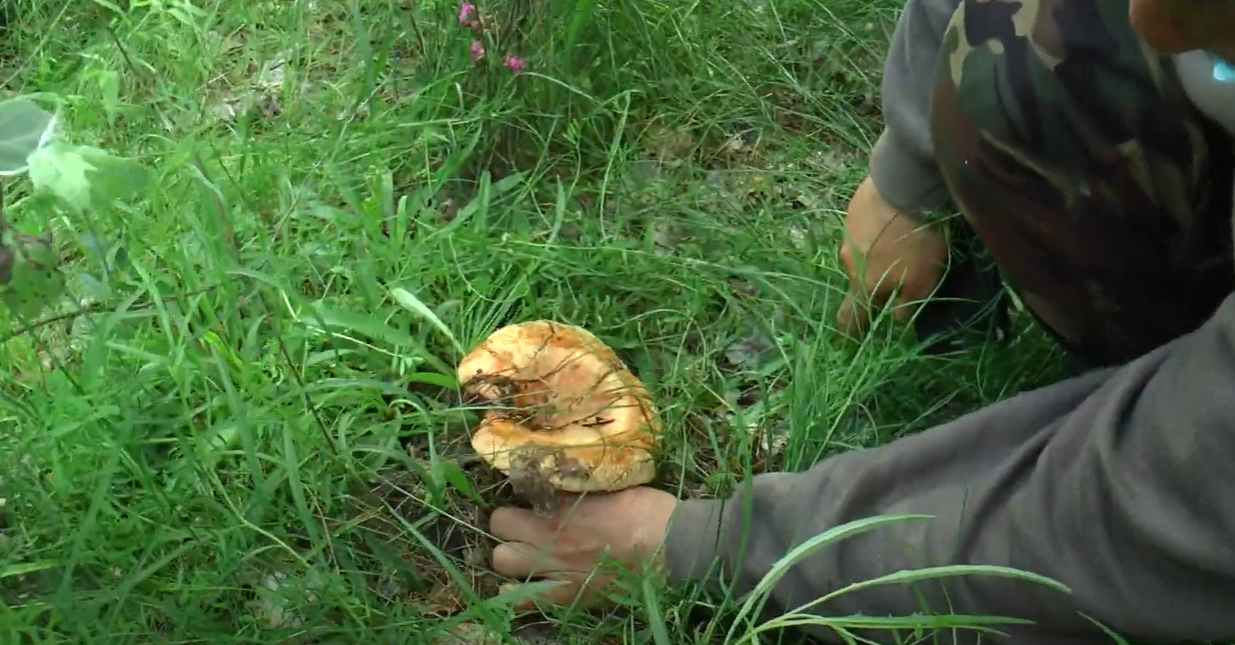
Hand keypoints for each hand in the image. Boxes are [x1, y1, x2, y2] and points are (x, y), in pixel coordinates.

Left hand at [489, 487, 677, 609]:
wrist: (670, 547)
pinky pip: (521, 600)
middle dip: (509, 524)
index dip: (523, 496)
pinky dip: (518, 595)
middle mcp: (548, 532)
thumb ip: (578, 484)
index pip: (519, 491)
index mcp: (561, 501)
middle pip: (499, 524)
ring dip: (511, 556)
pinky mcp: (564, 594)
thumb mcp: (609, 484)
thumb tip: (562, 477)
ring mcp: (552, 566)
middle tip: (526, 526)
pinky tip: (530, 586)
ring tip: (527, 556)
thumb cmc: (647, 510)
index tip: (532, 500)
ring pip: (501, 560)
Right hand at [837, 175, 947, 335]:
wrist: (905, 185)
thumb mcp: (922, 281)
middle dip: (871, 281)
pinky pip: (862, 228)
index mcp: (863, 284)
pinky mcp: (853, 210)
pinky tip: (894, 220)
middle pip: (857, 280)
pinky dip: (875, 230)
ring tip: (898, 241)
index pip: (850, 316)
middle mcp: (847, 262)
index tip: (851, 338)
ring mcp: (846, 234)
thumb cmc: (916, 240)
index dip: (851, 330)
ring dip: (874, 252)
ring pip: (860, 252)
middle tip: (894, 271)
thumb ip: (908, 305)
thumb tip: (898, 321)